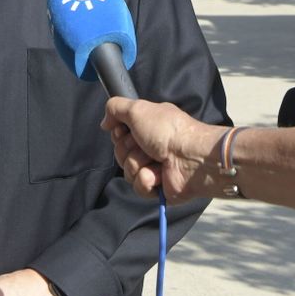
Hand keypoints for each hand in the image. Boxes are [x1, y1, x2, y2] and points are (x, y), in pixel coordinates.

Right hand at [102, 98, 220, 200]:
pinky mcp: (158, 187)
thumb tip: (104, 123)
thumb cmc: (167, 131)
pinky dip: (147, 180)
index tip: (126, 130)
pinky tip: (159, 174)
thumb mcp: (137, 109)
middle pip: (120, 152)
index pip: (119, 133)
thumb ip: (115, 108)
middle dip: (128, 149)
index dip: (119, 133)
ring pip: (127, 170)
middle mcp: (150, 145)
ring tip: (156, 160)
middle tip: (145, 145)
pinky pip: (138, 186)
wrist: (190, 158)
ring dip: (138, 164)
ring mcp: (154, 167)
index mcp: (147, 126)